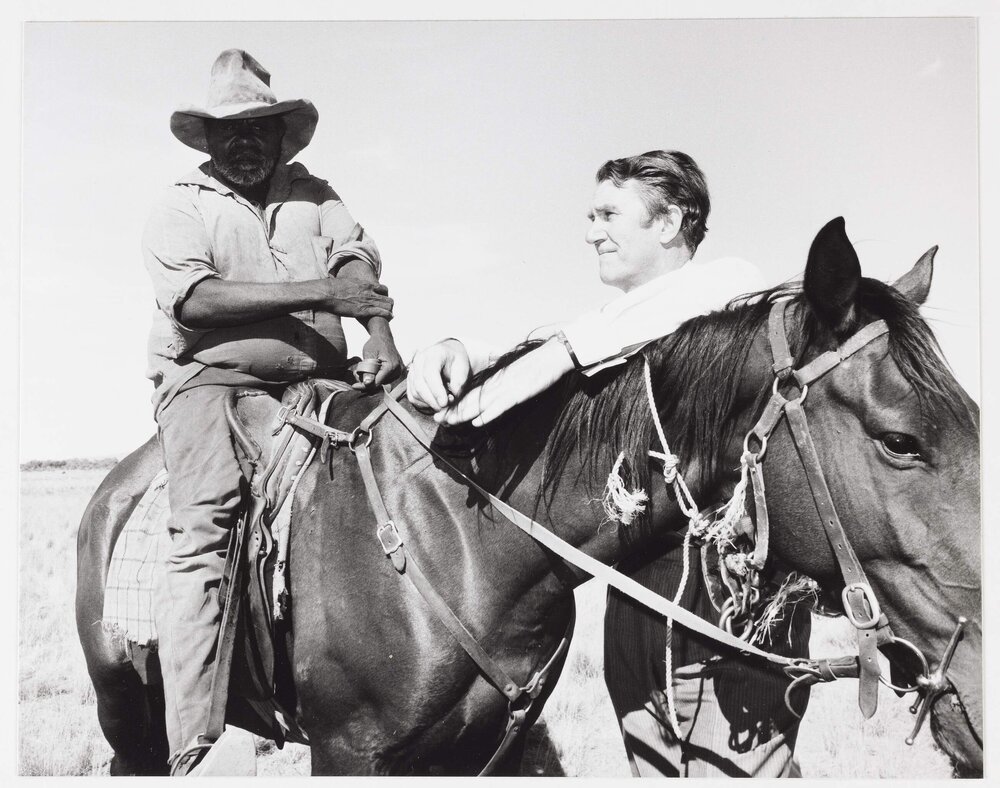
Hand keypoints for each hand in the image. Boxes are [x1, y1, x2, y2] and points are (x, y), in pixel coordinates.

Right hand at [322, 279, 393, 319]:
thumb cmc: (332, 289)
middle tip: (387, 311)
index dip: (385, 296)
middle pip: (388, 298)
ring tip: (388, 317)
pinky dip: (387, 316)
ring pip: (388, 305)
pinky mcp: (363, 310)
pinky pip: (381, 312)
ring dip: (389, 311)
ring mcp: (367, 301)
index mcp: (365, 285)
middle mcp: (369, 292)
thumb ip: (352, 285)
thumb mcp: (346, 283)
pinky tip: (389, 318)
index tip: (383, 301)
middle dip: (389, 305)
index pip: (384, 289)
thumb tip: (346, 286)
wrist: (327, 293)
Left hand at [352, 330, 403, 390]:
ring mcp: (398, 372)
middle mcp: (397, 371)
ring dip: (371, 379)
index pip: (376, 383)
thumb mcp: (369, 355)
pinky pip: (384, 379)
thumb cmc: (375, 344)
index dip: (364, 386)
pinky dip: (376, 376)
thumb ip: (368, 370)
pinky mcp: (397, 372)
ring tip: (365, 369)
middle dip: (366, 381)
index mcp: (391, 366)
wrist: (383, 338)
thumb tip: (367, 383)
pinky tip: (372, 370)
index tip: (354, 386)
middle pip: (379, 383)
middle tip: (356, 373)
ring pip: (381, 382)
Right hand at [407, 339, 472, 411]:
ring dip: (429, 403)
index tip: (445, 403)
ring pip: (415, 392)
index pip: (430, 374)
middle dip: (432, 401)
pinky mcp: (410, 381)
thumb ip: (459, 381)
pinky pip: (412, 396)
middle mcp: (419, 361)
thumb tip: (453, 394)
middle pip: (420, 385)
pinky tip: (434, 403)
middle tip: (445, 408)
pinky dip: (423, 404)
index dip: (436, 390)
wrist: (448, 355)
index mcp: (433, 354)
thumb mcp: (463, 367)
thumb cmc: (456, 361)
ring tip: (442, 404)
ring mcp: (412, 371)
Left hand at [436, 339, 573, 426]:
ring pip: (480, 403)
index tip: (444, 411)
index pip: (472, 393)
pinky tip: (477, 422)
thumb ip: (504, 384)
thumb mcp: (515, 375)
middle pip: (471, 399)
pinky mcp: (518, 393)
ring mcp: (506, 389)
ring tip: (449, 422)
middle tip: (438, 419)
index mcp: (496, 380)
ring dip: (463, 414)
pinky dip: (488, 414)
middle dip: (454, 410)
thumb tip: (495, 393)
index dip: (457, 403)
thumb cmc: (536, 367)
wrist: (552, 356)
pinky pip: (500, 406)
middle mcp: (497, 384)